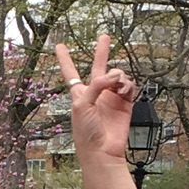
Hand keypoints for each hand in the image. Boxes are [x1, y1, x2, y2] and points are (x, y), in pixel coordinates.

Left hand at [54, 32, 138, 162]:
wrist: (103, 152)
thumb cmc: (86, 133)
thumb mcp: (82, 105)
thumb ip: (96, 86)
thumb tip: (114, 76)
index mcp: (80, 94)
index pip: (71, 73)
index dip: (65, 59)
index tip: (59, 46)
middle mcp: (96, 94)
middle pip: (98, 67)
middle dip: (102, 52)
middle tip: (104, 37)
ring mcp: (111, 98)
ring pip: (117, 75)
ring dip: (118, 77)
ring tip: (116, 86)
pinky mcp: (125, 104)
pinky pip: (129, 86)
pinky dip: (127, 85)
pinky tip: (123, 91)